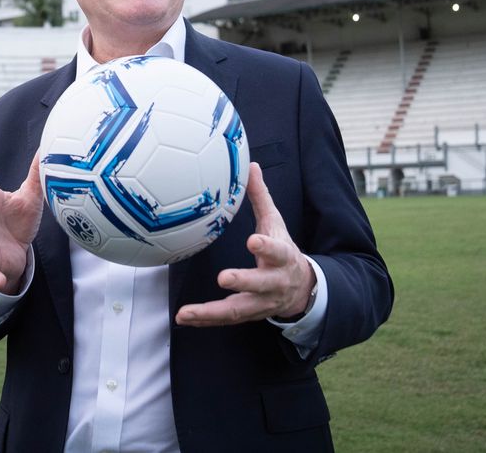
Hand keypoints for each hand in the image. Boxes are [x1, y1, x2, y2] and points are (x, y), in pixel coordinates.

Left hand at [175, 162, 315, 326]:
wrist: (301, 288)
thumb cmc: (282, 250)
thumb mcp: (275, 223)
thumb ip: (261, 197)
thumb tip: (252, 165)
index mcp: (282, 257)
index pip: (276, 251)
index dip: (266, 247)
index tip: (253, 241)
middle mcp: (274, 283)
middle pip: (259, 285)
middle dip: (242, 282)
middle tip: (223, 278)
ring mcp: (261, 302)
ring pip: (238, 310)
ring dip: (211, 312)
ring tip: (186, 313)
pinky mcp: (249, 314)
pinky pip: (226, 319)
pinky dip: (204, 320)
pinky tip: (184, 318)